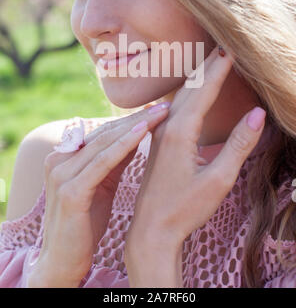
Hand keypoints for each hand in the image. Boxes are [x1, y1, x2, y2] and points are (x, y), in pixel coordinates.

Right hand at [29, 104, 170, 286]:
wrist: (63, 260)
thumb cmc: (85, 223)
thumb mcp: (102, 185)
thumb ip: (114, 161)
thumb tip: (137, 135)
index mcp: (65, 156)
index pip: (104, 131)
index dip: (131, 119)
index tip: (156, 108)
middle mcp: (60, 160)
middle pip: (106, 132)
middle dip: (138, 118)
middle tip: (164, 105)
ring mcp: (62, 174)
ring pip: (106, 142)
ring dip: (136, 125)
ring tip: (160, 113)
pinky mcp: (70, 191)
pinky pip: (103, 162)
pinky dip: (124, 145)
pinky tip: (143, 132)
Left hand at [124, 45, 265, 284]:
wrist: (151, 230)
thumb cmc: (184, 209)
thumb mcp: (219, 180)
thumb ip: (239, 145)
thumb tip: (258, 114)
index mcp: (180, 132)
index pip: (204, 91)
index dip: (219, 69)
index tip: (231, 48)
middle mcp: (166, 126)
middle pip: (190, 87)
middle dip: (208, 65)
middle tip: (224, 45)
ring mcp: (159, 133)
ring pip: (180, 95)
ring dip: (197, 76)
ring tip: (212, 61)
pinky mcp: (157, 141)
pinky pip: (173, 107)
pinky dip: (188, 92)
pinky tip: (192, 91)